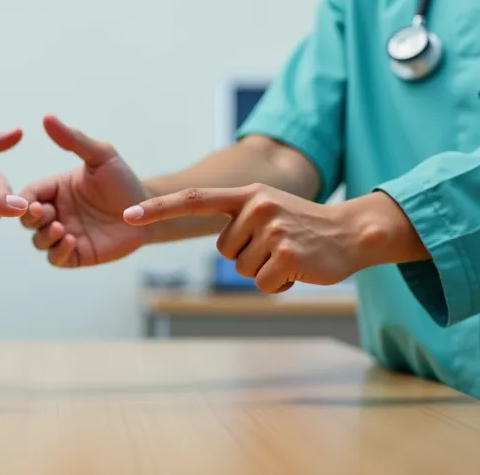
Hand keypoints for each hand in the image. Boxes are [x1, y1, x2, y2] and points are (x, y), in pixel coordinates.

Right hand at [19, 115, 149, 266]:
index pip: (28, 195)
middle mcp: (56, 212)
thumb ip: (74, 139)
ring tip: (61, 229)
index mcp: (55, 189)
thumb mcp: (100, 156)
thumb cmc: (122, 180)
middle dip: (32, 218)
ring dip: (44, 237)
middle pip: (28, 220)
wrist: (147, 209)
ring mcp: (65, 234)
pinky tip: (71, 241)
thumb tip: (47, 117)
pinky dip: (59, 252)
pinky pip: (57, 258)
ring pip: (39, 241)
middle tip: (47, 214)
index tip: (35, 202)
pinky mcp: (77, 254)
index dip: (25, 201)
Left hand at [121, 184, 406, 292]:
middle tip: (277, 246)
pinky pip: (263, 284)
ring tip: (289, 255)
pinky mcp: (286, 254)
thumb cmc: (303, 226)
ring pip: (243, 269)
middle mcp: (256, 206)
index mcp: (246, 194)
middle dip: (248, 257)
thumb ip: (238, 217)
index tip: (128, 215)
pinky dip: (279, 285)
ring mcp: (272, 229)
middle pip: (225, 251)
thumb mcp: (268, 209)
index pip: (194, 199)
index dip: (159, 209)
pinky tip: (298, 270)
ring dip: (265, 271)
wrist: (351, 233)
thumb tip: (213, 238)